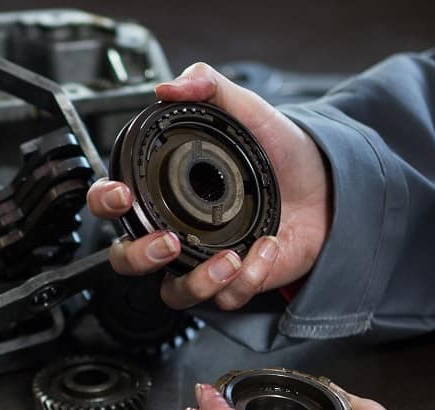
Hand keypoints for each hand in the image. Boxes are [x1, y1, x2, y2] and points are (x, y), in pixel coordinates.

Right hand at [88, 63, 331, 310]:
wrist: (329, 184)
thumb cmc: (280, 153)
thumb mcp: (246, 109)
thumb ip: (208, 86)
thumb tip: (170, 86)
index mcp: (164, 193)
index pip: (113, 204)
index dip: (105, 202)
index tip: (122, 194)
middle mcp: (175, 231)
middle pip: (127, 260)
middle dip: (140, 256)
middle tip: (168, 241)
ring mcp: (202, 261)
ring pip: (173, 294)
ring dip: (196, 283)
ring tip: (229, 260)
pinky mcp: (235, 283)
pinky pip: (226, 298)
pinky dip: (248, 277)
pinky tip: (268, 247)